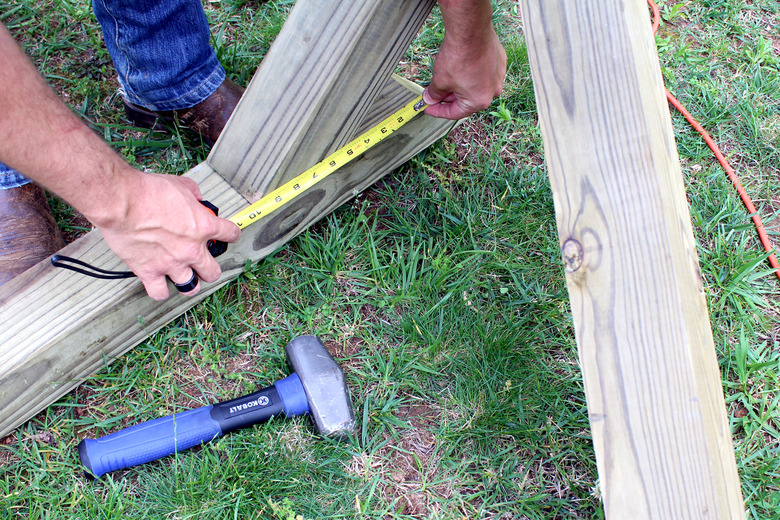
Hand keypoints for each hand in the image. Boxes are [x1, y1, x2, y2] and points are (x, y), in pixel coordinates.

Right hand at [96, 171, 240, 299]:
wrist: (122, 202)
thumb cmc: (147, 192)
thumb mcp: (180, 185)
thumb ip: (193, 194)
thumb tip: (196, 198)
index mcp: (203, 227)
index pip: (230, 234)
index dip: (231, 234)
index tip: (229, 235)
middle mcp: (191, 249)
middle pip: (213, 271)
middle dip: (210, 268)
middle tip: (204, 263)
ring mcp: (171, 264)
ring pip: (191, 287)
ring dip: (190, 283)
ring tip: (185, 277)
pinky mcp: (149, 272)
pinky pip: (160, 293)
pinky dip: (161, 291)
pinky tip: (160, 284)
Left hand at [423, 1, 506, 119]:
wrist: (470, 30)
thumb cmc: (458, 57)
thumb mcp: (440, 80)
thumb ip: (435, 94)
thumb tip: (430, 99)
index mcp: (479, 101)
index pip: (454, 113)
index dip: (437, 111)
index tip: (428, 108)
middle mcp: (493, 91)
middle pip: (466, 100)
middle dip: (448, 97)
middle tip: (434, 93)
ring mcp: (498, 76)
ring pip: (474, 85)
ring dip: (459, 84)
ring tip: (445, 77)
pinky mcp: (499, 61)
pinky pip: (483, 72)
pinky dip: (471, 72)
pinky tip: (460, 65)